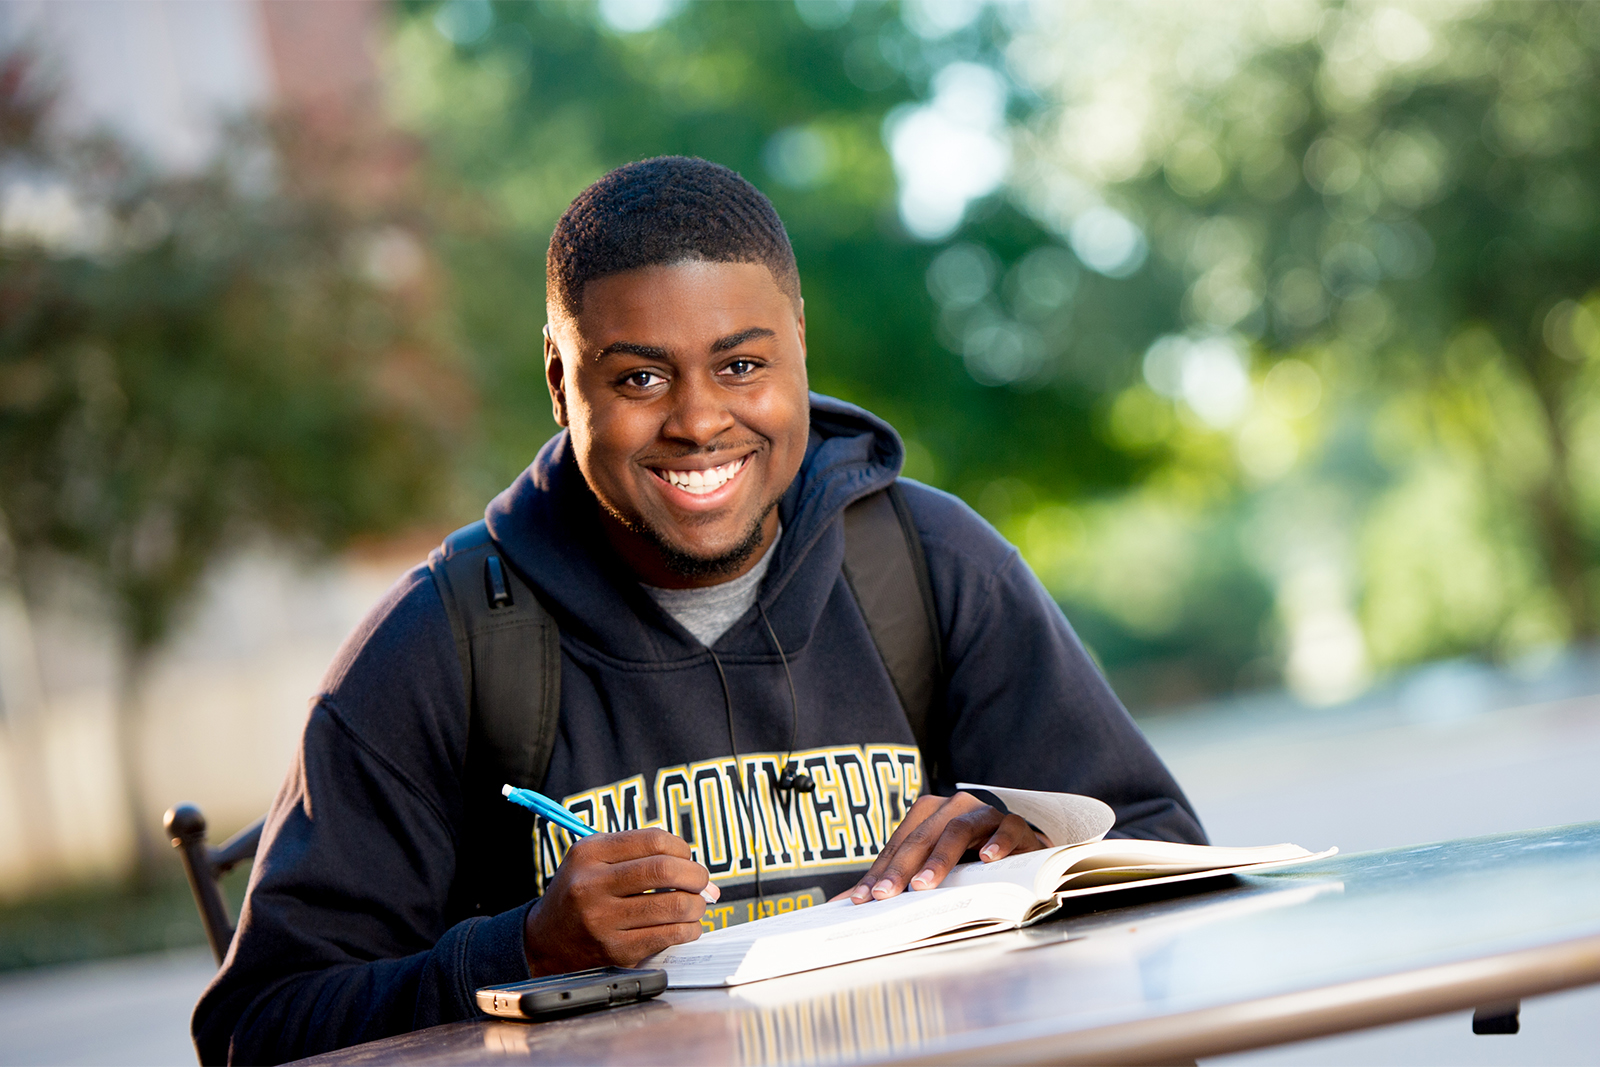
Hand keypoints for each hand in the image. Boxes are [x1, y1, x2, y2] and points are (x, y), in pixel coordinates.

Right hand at [523, 828, 720, 974]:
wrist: (544, 941)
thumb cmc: (580, 894)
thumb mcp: (593, 860)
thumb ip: (639, 855)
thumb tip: (697, 870)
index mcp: (589, 853)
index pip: (653, 840)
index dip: (681, 848)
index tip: (686, 858)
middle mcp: (592, 885)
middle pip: (665, 870)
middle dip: (696, 875)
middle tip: (701, 882)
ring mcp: (603, 920)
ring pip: (674, 905)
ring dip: (697, 905)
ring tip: (695, 905)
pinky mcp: (616, 951)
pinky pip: (669, 935)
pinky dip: (689, 929)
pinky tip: (686, 926)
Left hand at [836, 792, 1046, 903]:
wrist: (1020, 852)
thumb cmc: (969, 860)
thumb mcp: (932, 867)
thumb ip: (896, 880)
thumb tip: (844, 903)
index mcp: (929, 813)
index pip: (899, 844)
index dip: (880, 871)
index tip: (863, 899)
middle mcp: (954, 806)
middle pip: (922, 836)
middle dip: (901, 868)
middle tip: (886, 895)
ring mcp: (984, 813)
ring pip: (958, 830)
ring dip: (939, 858)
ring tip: (924, 884)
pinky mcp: (1015, 824)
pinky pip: (1006, 828)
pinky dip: (997, 842)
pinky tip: (988, 859)